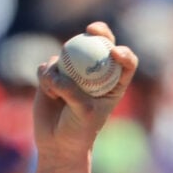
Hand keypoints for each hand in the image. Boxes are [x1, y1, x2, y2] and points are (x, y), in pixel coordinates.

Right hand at [31, 22, 137, 172]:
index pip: (125, 62)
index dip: (124, 53)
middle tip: (91, 30)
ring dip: (60, 69)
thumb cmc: (79, 130)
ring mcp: (74, 70)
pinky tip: (48, 93)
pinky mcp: (53, 73)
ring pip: (67, 54)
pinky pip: (48, 66)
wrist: (58, 143)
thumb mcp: (83, 112)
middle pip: (101, 43)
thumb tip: (55, 70)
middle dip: (99, 30)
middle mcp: (95, 73)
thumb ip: (72, 90)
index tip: (115, 52)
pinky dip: (46, 77)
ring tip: (57, 93)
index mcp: (113, 83)